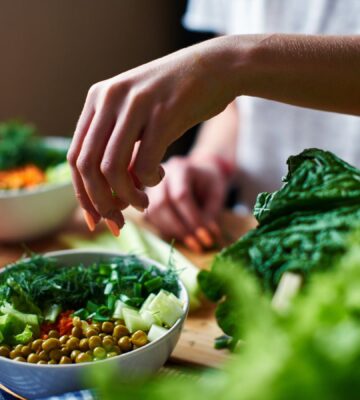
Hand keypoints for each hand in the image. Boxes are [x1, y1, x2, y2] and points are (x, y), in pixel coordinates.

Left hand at [67, 37, 237, 233]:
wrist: (216, 67)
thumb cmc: (177, 99)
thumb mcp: (139, 117)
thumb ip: (120, 149)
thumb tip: (108, 195)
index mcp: (98, 99)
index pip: (75, 157)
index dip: (82, 195)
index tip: (96, 219)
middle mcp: (109, 99)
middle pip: (87, 167)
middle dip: (100, 203)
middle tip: (118, 220)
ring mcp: (135, 104)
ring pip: (112, 169)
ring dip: (126, 198)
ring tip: (142, 203)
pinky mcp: (162, 113)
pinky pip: (144, 164)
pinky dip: (150, 182)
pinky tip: (160, 176)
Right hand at [145, 155, 229, 251]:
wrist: (199, 173)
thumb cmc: (209, 183)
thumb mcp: (216, 195)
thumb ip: (211, 214)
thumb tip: (206, 237)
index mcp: (181, 168)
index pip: (181, 195)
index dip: (193, 219)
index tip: (206, 237)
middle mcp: (161, 176)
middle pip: (162, 204)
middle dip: (180, 228)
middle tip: (197, 245)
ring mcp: (151, 187)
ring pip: (154, 212)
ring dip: (172, 232)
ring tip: (191, 243)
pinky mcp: (147, 199)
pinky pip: (151, 218)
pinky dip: (165, 230)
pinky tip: (180, 236)